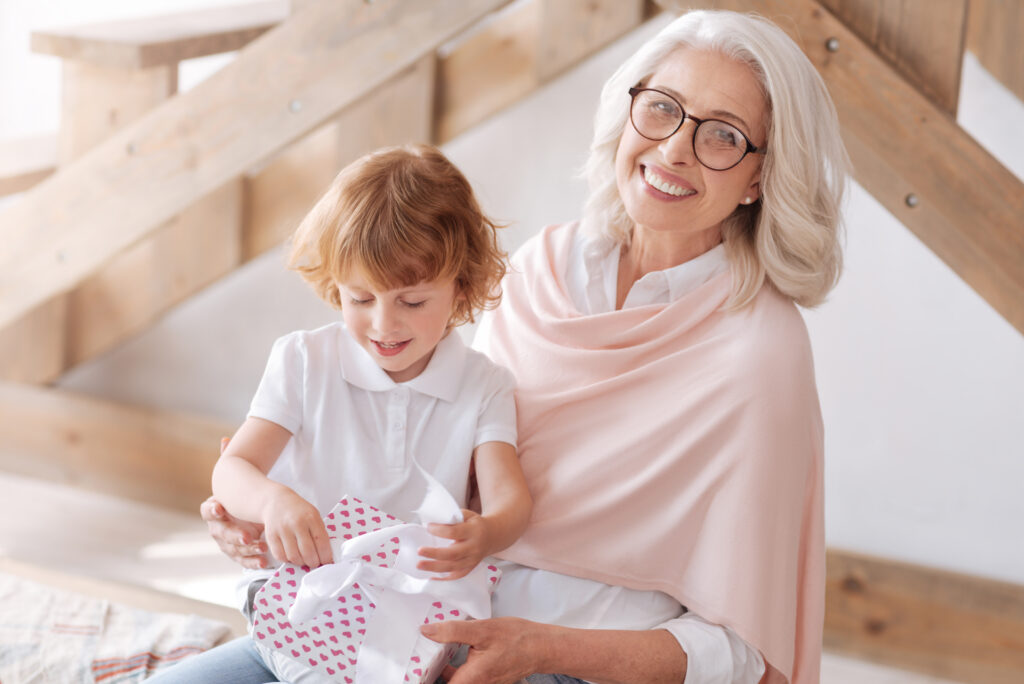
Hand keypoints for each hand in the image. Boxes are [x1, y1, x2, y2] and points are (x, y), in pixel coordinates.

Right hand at [200, 495, 268, 569]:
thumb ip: (246, 497)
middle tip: (247, 538)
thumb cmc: (247, 501)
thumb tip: (256, 493)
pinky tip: (262, 562)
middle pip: (222, 533)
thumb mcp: (245, 496)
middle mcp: (217, 527)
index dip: (212, 511)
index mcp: (213, 510)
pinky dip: (253, 562)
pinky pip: (243, 559)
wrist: (255, 512)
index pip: (208, 511)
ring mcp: (225, 542)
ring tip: (262, 548)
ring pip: (233, 548)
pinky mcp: (235, 553)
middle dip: (235, 536)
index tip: (219, 509)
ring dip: (248, 550)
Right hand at [259, 486, 333, 568]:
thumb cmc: (298, 511)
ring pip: (294, 556)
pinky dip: (287, 560)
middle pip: (308, 552)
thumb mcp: (314, 515)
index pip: (322, 542)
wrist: (277, 501)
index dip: (326, 556)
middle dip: (314, 562)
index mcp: (311, 517)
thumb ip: (319, 532)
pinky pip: (280, 555)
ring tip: (304, 560)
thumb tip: (325, 553)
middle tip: (315, 563)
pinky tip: (292, 556)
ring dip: (301, 562)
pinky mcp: (271, 536)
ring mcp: (283, 529)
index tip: (328, 561)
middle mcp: (297, 523)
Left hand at [419, 509, 492, 579]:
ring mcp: (473, 560)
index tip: (428, 527)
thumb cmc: (476, 524)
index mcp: (473, 531)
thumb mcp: (468, 515)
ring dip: (434, 567)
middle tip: (419, 551)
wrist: (494, 535)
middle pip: (453, 554)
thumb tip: (432, 523)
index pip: (454, 532)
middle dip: (434, 553)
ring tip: (419, 565)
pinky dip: (444, 578)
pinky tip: (431, 577)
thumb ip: (452, 518)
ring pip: (453, 567)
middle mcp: (473, 547)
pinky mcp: (470, 567)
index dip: (439, 530)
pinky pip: (457, 576)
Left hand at [421, 617, 543, 683]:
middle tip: (419, 654)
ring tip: (432, 649)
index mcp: (471, 679)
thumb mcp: (482, 630)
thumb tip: (426, 631)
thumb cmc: (516, 639)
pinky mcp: (486, 679)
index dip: (424, 678)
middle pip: (446, 683)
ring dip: (442, 668)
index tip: (414, 667)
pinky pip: (464, 677)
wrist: (542, 647)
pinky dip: (455, 666)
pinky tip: (452, 649)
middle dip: (431, 671)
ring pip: (454, 681)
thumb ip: (452, 631)